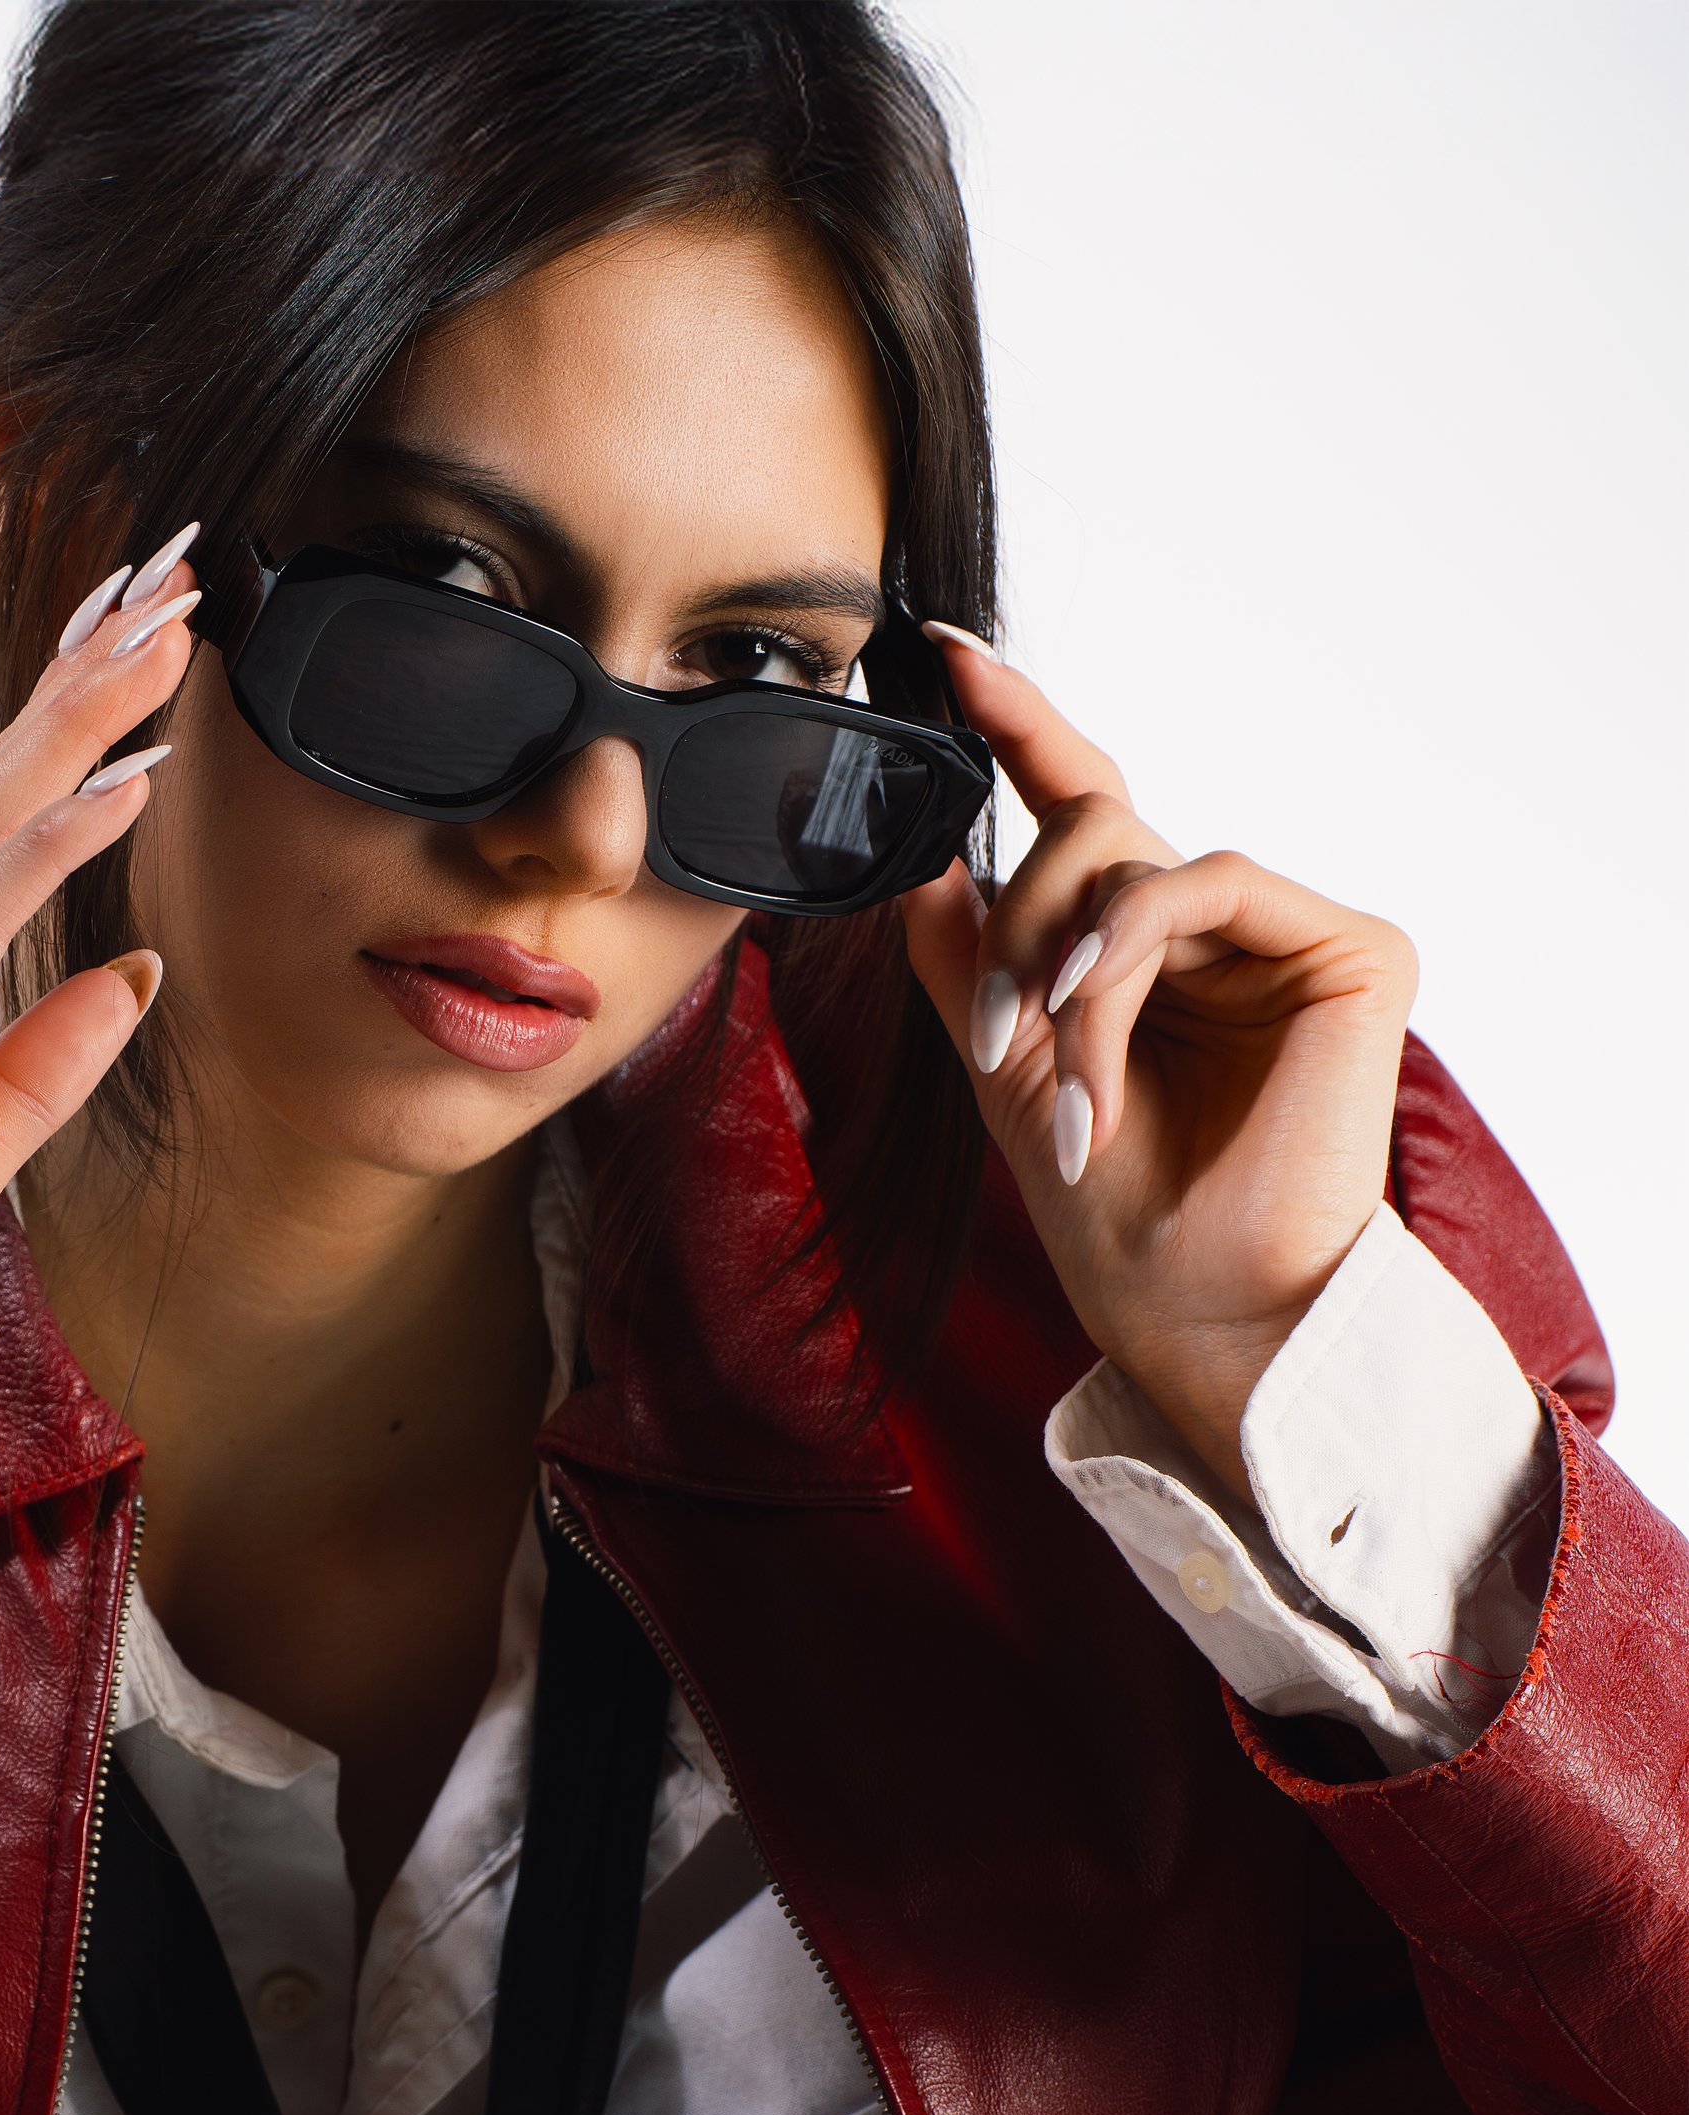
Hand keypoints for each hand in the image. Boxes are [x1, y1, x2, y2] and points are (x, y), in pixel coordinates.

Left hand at [899, 632, 1416, 1501]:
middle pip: (1086, 833)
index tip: (943, 652)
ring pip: (1134, 863)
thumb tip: (921, 858)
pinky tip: (1097, 1020)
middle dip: (1017, 931)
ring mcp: (1286, 934)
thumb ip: (967, 957)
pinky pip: (1205, 883)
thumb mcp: (1004, 1068)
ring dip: (1066, 969)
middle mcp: (1215, 926)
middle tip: (1000, 1037)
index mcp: (1143, 947)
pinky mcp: (1351, 949)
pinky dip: (1128, 952)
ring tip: (1052, 1071)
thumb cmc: (1111, 1211)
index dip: (1017, 722)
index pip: (1079, 805)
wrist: (1191, 1303)